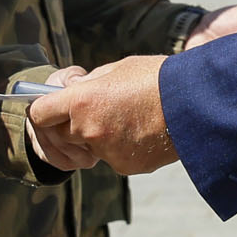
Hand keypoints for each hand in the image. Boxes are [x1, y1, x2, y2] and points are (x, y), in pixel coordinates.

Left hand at [27, 54, 177, 174]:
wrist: (196, 103)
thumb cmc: (158, 78)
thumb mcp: (118, 70)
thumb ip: (90, 84)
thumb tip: (74, 89)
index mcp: (81, 100)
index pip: (40, 113)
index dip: (44, 110)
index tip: (51, 108)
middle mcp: (88, 129)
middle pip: (62, 134)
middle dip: (72, 125)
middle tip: (95, 112)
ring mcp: (106, 151)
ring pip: (89, 147)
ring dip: (98, 138)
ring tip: (126, 119)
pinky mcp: (125, 166)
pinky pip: (113, 158)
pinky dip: (121, 148)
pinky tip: (143, 132)